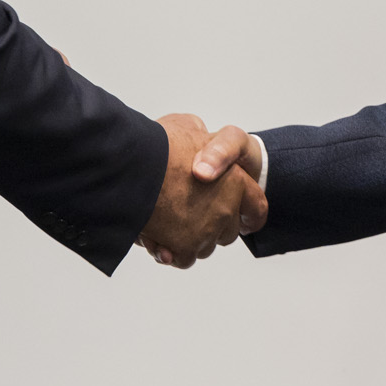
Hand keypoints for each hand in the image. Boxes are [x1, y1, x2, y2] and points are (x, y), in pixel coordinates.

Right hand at [136, 114, 266, 267]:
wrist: (130, 162)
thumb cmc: (160, 142)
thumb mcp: (187, 127)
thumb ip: (202, 143)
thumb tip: (205, 157)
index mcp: (235, 178)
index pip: (255, 206)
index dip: (250, 214)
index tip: (245, 221)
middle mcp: (225, 207)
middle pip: (227, 232)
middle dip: (212, 227)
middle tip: (190, 214)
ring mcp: (206, 229)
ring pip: (204, 247)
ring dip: (189, 239)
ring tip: (167, 224)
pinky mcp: (185, 247)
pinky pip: (183, 258)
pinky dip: (170, 252)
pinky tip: (156, 240)